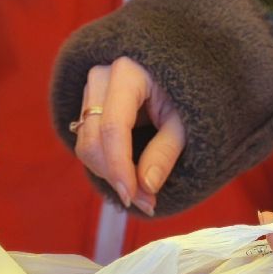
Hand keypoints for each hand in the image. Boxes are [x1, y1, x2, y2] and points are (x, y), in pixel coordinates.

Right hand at [71, 57, 184, 215]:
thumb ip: (165, 151)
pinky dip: (106, 165)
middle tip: (145, 202)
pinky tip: (128, 175)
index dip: (120, 167)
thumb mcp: (185, 121)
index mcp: (127, 72)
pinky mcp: (89, 107)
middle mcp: (101, 78)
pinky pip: (88, 143)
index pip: (113, 127)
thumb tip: (146, 187)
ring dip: (109, 174)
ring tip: (140, 191)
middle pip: (94, 140)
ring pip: (86, 145)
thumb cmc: (186, 92)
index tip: (132, 198)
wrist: (178, 71)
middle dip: (115, 175)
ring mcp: (90, 91)